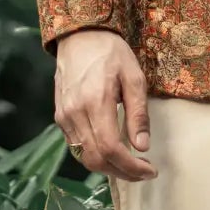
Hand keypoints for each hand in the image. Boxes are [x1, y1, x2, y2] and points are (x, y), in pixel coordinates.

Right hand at [54, 30, 156, 181]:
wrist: (79, 37)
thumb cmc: (111, 53)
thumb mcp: (134, 78)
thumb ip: (138, 113)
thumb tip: (142, 146)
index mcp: (95, 102)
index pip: (111, 148)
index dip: (131, 167)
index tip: (150, 170)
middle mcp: (75, 113)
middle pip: (96, 159)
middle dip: (122, 173)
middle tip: (143, 172)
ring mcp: (64, 117)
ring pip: (84, 157)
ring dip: (109, 168)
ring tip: (130, 166)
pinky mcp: (60, 117)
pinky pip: (76, 146)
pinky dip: (94, 156)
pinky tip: (112, 153)